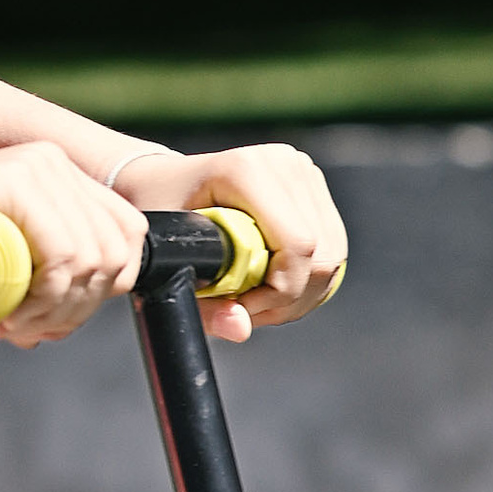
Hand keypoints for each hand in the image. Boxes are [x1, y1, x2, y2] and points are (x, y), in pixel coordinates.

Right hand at [0, 142, 150, 346]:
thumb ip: (37, 277)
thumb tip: (73, 317)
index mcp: (61, 179)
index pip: (127, 236)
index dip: (106, 290)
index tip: (55, 321)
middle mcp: (57, 164)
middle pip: (117, 251)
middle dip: (81, 308)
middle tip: (32, 331)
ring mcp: (39, 166)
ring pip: (94, 259)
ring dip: (60, 310)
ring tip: (15, 327)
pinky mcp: (18, 179)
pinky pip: (64, 255)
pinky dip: (45, 299)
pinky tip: (9, 315)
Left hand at [110, 141, 346, 343]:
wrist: (163, 182)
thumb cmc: (160, 218)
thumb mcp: (168, 262)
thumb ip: (204, 304)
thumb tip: (240, 328)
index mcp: (246, 170)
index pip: (297, 245)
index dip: (279, 291)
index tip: (240, 306)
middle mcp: (283, 163)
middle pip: (321, 255)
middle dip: (288, 298)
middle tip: (246, 309)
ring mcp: (302, 170)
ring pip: (332, 256)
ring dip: (300, 293)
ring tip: (255, 298)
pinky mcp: (313, 185)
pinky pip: (332, 249)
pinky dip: (307, 279)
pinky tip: (271, 284)